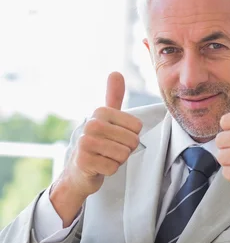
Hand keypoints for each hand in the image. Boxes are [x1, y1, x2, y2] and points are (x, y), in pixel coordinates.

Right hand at [66, 72, 141, 197]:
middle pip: (132, 141)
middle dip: (125, 150)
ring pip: (123, 154)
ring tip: (104, 157)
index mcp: (100, 112)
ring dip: (117, 160)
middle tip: (110, 150)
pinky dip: (109, 170)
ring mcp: (86, 143)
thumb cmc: (98, 143)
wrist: (79, 170)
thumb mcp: (107, 118)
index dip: (130, 137)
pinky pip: (113, 167)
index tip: (115, 138)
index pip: (137, 127)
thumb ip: (113, 97)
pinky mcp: (85, 161)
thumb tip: (116, 72)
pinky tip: (98, 166)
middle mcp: (91, 124)